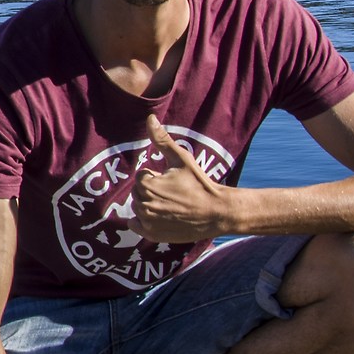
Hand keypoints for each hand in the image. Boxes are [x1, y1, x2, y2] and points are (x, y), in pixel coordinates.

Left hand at [134, 114, 238, 241]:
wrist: (217, 212)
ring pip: (138, 208)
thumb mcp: (181, 158)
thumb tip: (150, 118)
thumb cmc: (199, 183)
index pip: (142, 177)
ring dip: (149, 205)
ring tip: (171, 205)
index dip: (157, 177)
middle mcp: (143, 204)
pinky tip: (160, 216)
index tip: (173, 182)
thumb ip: (162, 140)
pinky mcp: (152, 235)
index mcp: (147, 185)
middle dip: (152, 191)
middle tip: (174, 194)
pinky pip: (136, 225)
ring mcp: (147, 222)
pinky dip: (143, 221)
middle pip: (138, 193)